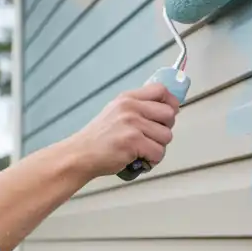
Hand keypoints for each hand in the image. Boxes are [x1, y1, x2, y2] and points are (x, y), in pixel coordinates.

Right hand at [64, 82, 179, 179]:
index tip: (167, 115)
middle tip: (151, 138)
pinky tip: (140, 159)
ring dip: (158, 147)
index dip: (171, 103)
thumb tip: (169, 110)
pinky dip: (152, 160)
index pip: (161, 90)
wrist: (80, 154)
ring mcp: (132, 124)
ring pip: (166, 136)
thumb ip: (138, 108)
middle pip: (169, 114)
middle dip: (164, 129)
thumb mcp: (116, 112)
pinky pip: (159, 152)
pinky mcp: (133, 142)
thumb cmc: (99, 138)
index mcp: (127, 98)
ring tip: (142, 150)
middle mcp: (130, 108)